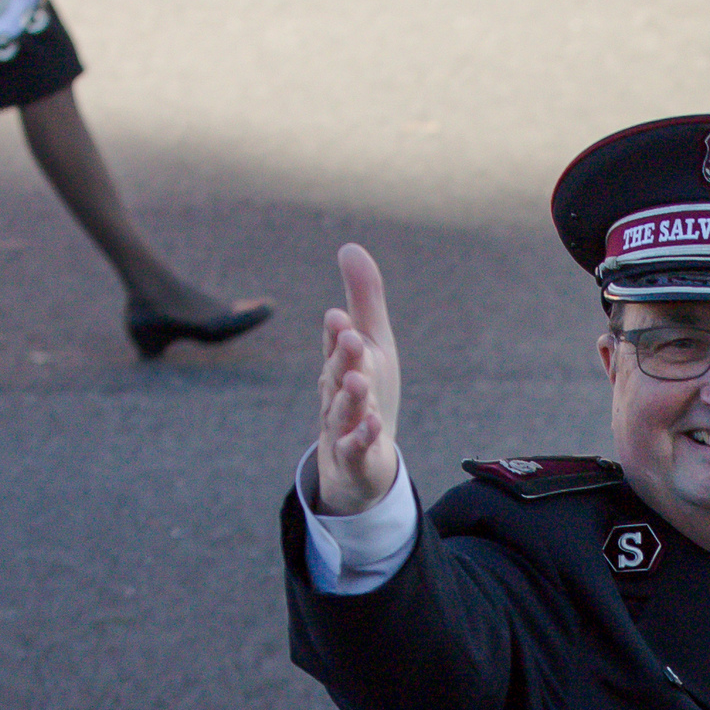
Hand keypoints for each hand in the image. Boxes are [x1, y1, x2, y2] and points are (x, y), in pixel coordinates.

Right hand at [318, 243, 400, 514]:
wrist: (359, 462)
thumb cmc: (367, 393)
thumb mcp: (372, 345)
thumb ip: (363, 299)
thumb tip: (349, 246)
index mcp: (340, 366)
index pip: (335, 347)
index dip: (336, 334)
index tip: (339, 316)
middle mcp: (337, 395)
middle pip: (337, 374)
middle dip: (342, 356)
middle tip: (349, 337)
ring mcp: (343, 428)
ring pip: (343, 411)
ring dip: (350, 395)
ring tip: (359, 379)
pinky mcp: (356, 458)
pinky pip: (356, 448)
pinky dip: (362, 436)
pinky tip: (373, 423)